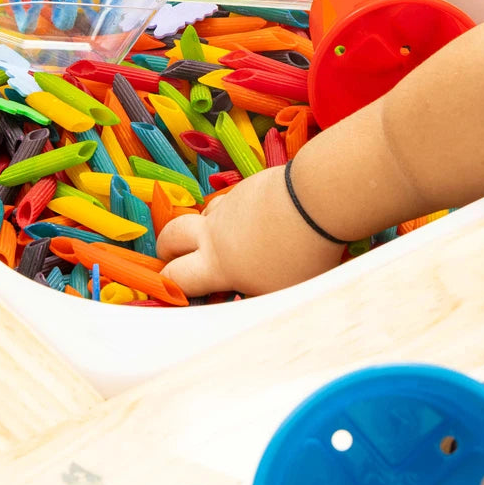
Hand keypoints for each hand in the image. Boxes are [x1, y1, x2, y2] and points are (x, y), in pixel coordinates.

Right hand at [157, 165, 345, 295]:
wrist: (316, 199)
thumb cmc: (303, 254)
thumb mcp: (279, 291)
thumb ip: (254, 296)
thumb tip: (245, 298)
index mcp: (217, 264)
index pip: (176, 278)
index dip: (170, 286)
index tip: (178, 292)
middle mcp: (216, 231)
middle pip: (172, 235)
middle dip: (167, 249)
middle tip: (174, 258)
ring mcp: (232, 203)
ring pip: (205, 214)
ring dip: (204, 227)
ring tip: (229, 241)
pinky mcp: (250, 185)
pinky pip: (233, 201)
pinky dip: (236, 212)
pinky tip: (260, 221)